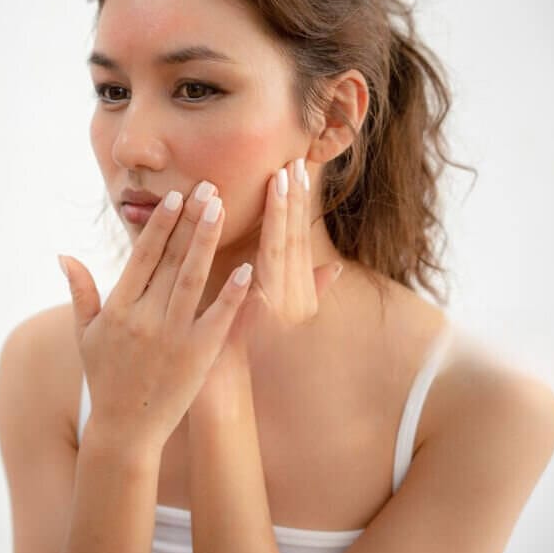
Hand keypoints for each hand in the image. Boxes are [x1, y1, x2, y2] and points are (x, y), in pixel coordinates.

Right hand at [59, 180, 252, 452]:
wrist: (125, 430)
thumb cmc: (105, 377)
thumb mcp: (86, 334)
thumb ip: (81, 292)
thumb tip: (65, 254)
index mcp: (118, 309)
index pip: (142, 256)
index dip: (159, 225)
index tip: (175, 197)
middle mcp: (144, 318)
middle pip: (170, 260)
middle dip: (190, 221)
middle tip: (208, 188)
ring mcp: (172, 337)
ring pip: (192, 279)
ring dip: (207, 242)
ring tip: (221, 210)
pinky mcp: (196, 356)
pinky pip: (217, 318)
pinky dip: (231, 293)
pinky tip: (246, 268)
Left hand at [194, 158, 343, 409]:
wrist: (220, 390)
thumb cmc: (236, 350)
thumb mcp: (266, 316)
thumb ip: (305, 290)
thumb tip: (333, 267)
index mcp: (292, 294)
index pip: (293, 239)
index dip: (295, 206)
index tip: (296, 170)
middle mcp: (291, 299)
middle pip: (291, 238)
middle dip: (293, 200)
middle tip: (293, 162)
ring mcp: (279, 306)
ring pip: (281, 247)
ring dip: (283, 211)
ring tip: (282, 176)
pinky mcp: (262, 313)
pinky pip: (265, 268)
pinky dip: (268, 239)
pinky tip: (269, 215)